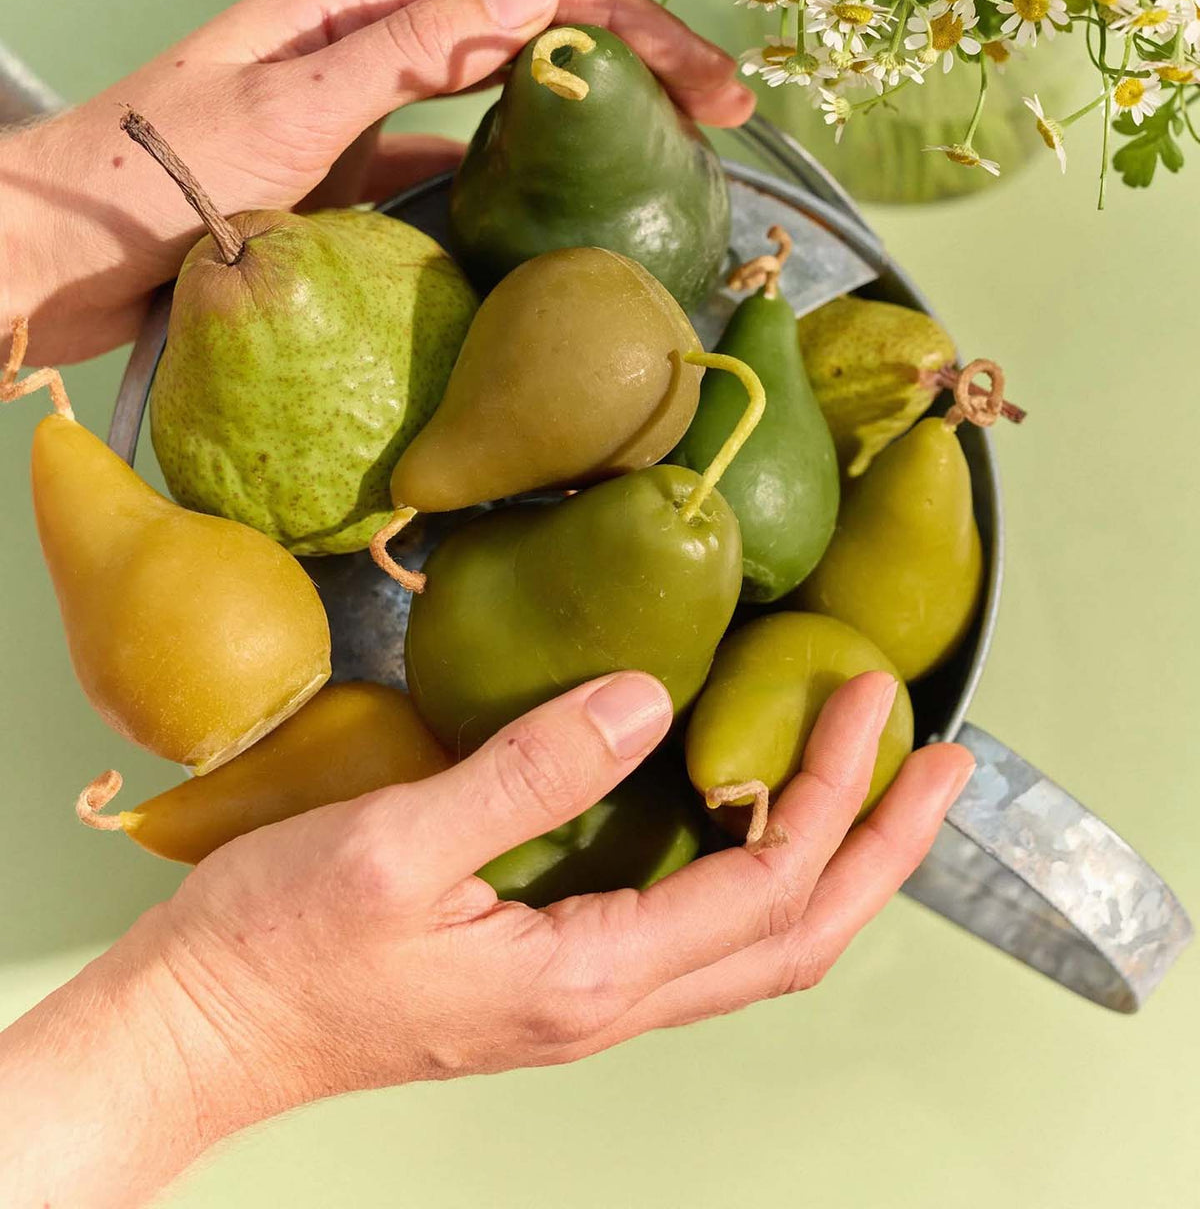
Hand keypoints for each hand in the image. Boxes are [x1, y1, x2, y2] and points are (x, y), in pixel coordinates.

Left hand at [0, 0, 752, 363]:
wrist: (50, 256)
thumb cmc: (144, 177)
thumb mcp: (284, 105)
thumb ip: (404, 53)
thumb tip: (530, 1)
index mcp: (350, 0)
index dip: (626, 29)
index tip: (708, 85)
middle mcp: (363, 39)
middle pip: (522, 29)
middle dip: (629, 60)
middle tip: (722, 111)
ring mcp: (358, 106)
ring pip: (496, 92)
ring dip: (581, 110)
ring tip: (665, 147)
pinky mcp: (346, 173)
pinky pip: (447, 161)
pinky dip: (509, 173)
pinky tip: (555, 203)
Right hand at [148, 669, 969, 1114]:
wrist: (203, 1031)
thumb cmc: (279, 946)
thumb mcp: (397, 844)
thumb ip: (528, 772)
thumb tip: (642, 699)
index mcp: (587, 977)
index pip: (766, 888)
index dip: (835, 792)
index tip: (872, 698)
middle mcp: (608, 1003)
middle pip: (795, 939)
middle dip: (883, 852)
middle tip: (944, 766)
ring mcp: (584, 1000)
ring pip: (754, 947)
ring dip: (832, 868)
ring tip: (875, 788)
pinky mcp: (554, 979)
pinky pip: (695, 935)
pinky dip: (757, 878)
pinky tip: (746, 820)